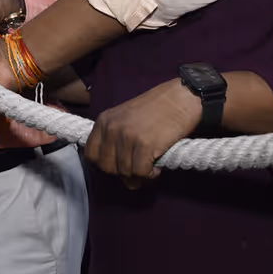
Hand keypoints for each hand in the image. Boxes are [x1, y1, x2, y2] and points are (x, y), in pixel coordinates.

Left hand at [84, 78, 201, 185]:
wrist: (182, 97)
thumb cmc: (157, 109)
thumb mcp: (126, 118)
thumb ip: (116, 140)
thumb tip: (120, 175)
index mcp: (104, 120)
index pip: (91, 154)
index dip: (104, 165)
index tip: (119, 166)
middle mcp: (111, 128)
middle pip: (106, 167)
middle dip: (122, 173)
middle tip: (138, 168)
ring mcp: (127, 137)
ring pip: (124, 172)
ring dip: (139, 175)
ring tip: (150, 165)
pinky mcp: (144, 145)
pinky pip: (140, 172)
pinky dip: (150, 175)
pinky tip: (157, 167)